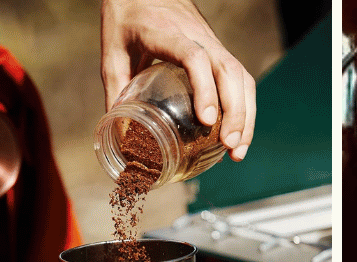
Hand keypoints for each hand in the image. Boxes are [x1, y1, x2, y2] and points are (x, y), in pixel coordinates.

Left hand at [101, 0, 254, 160]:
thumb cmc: (125, 17)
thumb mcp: (111, 52)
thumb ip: (116, 90)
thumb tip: (120, 134)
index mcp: (164, 33)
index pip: (194, 57)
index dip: (204, 89)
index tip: (206, 120)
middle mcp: (196, 35)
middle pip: (228, 70)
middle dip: (235, 111)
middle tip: (230, 147)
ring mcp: (211, 41)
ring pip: (240, 74)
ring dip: (245, 113)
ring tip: (237, 150)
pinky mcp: (217, 48)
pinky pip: (239, 76)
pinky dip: (244, 105)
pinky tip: (237, 131)